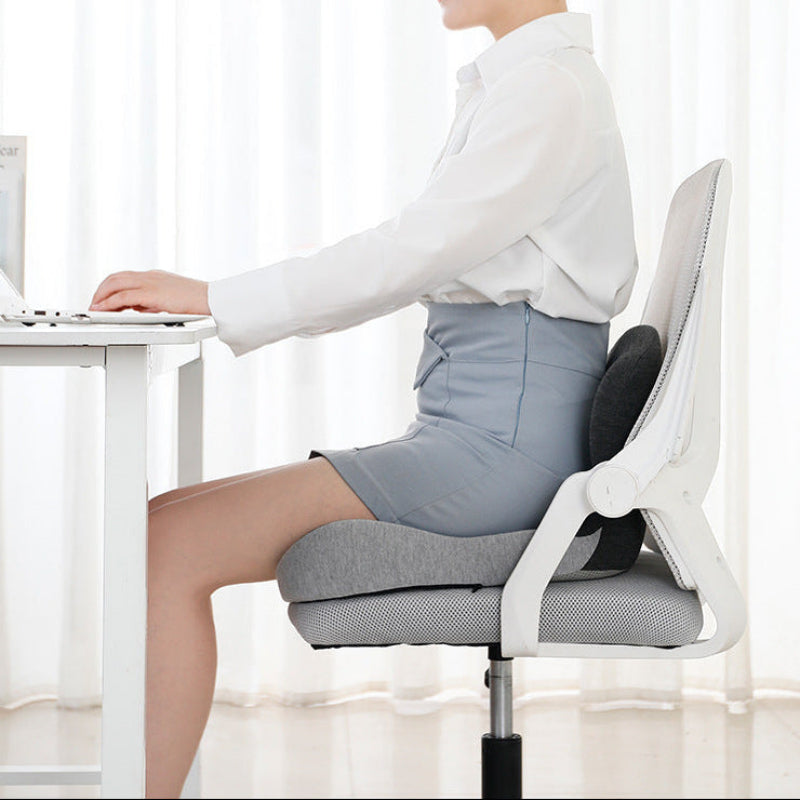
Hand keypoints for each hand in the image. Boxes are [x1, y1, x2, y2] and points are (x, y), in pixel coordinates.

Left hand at [89, 270, 210, 314]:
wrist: (211, 299)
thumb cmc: (197, 302)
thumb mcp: (170, 299)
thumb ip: (153, 301)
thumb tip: (138, 307)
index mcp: (154, 277)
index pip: (125, 277)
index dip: (110, 287)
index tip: (103, 298)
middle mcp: (149, 276)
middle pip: (115, 278)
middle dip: (101, 291)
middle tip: (94, 304)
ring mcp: (150, 283)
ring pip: (115, 283)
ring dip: (101, 296)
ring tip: (94, 307)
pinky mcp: (151, 293)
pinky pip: (123, 297)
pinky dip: (108, 303)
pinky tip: (102, 309)